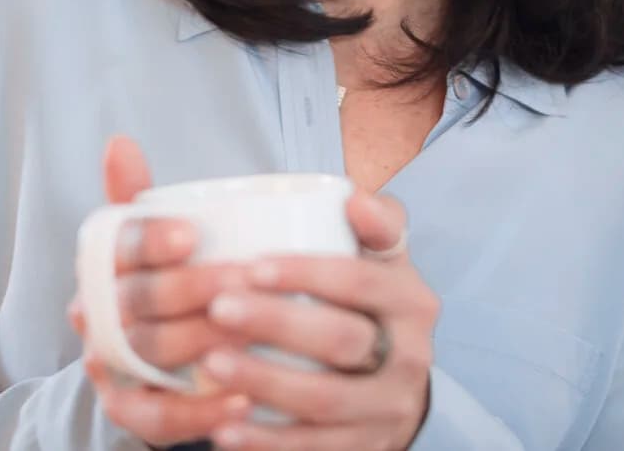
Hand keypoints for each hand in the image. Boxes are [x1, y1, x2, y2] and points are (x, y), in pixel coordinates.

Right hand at [69, 136, 253, 444]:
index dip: (149, 239)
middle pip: (136, 301)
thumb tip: (119, 141)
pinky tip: (245, 403)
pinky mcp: (131, 411)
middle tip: (245, 279)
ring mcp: (112, 365)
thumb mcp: (150, 239)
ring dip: (203, 344)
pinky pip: (158, 419)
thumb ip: (139, 195)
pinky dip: (200, 414)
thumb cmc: (163, 284)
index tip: (192, 234)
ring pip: (149, 354)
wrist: (148, 362)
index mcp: (103, 264)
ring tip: (255, 334)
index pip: (116, 246)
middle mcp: (97, 313)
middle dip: (191, 289)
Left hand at [199, 191, 437, 449]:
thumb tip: (352, 198)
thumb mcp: (383, 260)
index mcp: (412, 302)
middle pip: (341, 340)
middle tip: (218, 307)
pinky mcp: (365, 449)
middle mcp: (409, 357)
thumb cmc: (371, 303)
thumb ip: (374, 222)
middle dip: (277, 323)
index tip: (252, 264)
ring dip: (264, 383)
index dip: (307, 273)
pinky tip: (223, 429)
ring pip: (325, 400)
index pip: (361, 281)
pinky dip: (267, 443)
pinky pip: (314, 448)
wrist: (397, 385)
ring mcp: (387, 409)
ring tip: (211, 363)